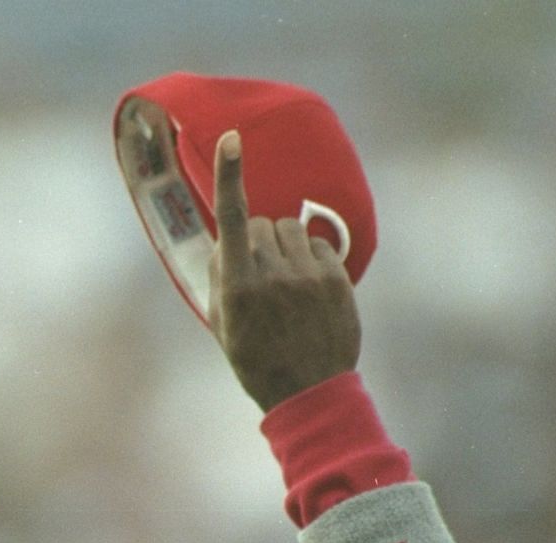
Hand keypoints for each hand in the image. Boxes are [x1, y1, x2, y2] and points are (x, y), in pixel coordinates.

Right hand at [207, 130, 360, 411]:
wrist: (309, 391)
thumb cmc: (256, 359)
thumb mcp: (223, 325)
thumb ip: (220, 278)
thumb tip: (226, 241)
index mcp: (238, 286)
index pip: (233, 219)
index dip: (230, 176)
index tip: (232, 139)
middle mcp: (271, 274)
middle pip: (261, 224)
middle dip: (256, 240)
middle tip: (259, 276)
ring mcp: (307, 275)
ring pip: (289, 229)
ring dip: (283, 246)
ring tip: (285, 282)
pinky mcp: (335, 278)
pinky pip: (317, 244)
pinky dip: (309, 258)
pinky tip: (308, 288)